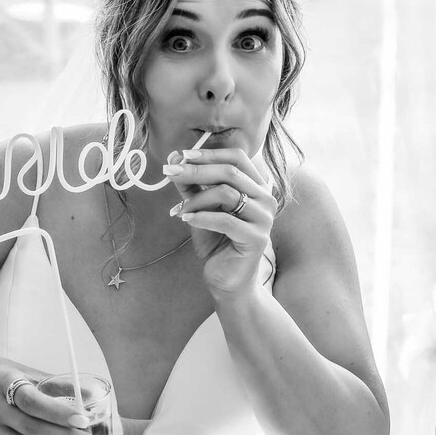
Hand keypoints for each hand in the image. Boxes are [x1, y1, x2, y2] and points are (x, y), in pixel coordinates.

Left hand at [163, 147, 277, 295]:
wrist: (227, 281)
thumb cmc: (216, 242)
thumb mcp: (201, 208)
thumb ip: (192, 185)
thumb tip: (174, 159)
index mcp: (257, 187)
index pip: (237, 157)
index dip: (209, 153)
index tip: (181, 155)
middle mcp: (266, 199)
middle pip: (230, 172)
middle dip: (196, 170)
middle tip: (169, 172)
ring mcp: (264, 219)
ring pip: (226, 194)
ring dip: (196, 199)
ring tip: (178, 210)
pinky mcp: (257, 239)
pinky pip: (225, 220)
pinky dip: (201, 217)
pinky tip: (185, 219)